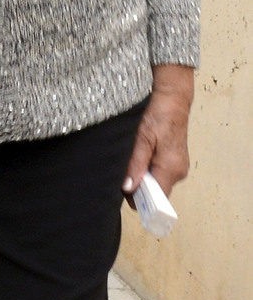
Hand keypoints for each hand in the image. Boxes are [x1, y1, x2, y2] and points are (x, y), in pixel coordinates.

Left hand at [123, 64, 194, 199]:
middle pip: (156, 192)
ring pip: (157, 183)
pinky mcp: (177, 161)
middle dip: (139, 188)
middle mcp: (179, 172)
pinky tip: (138, 159)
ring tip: (128, 163)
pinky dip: (148, 170)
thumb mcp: (142, 138)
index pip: (157, 200)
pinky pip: (161, 173)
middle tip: (120, 175)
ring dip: (142, 178)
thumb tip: (129, 188)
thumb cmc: (158, 116)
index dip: (140, 200)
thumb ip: (136, 164)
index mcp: (171, 169)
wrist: (173, 99)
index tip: (122, 193)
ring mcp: (179, 167)